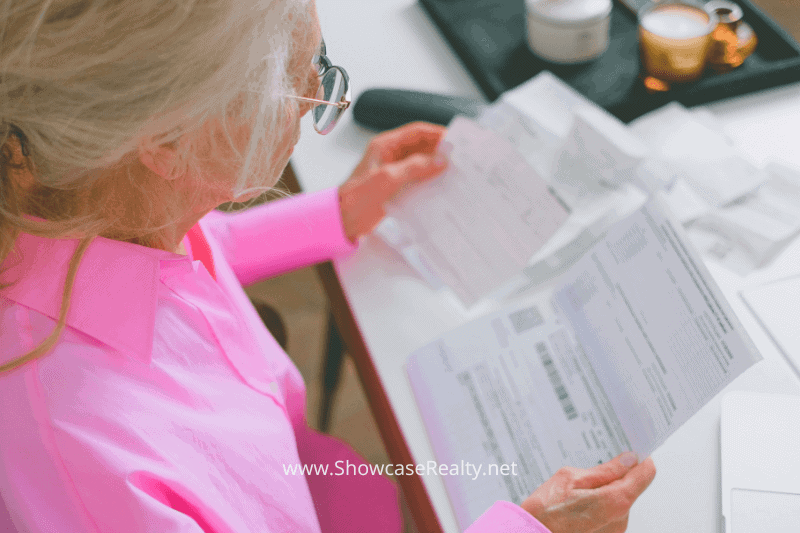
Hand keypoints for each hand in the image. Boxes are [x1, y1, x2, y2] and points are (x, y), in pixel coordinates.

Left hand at [338, 122, 447, 241]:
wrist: (342, 222)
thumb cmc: (357, 199)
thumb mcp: (388, 179)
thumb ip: (415, 167)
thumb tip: (441, 160)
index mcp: (385, 145)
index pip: (416, 131)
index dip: (437, 134)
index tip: (455, 142)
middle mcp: (390, 155)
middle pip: (421, 146)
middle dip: (440, 151)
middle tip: (460, 159)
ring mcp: (393, 171)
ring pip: (421, 163)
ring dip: (436, 167)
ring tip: (455, 173)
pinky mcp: (396, 187)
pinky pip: (417, 179)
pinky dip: (430, 181)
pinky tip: (441, 187)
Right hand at [521, 453, 655, 532]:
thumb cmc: (546, 512)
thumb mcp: (571, 479)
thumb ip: (604, 470)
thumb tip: (628, 459)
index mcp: (616, 501)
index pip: (645, 473)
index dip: (639, 458)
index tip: (630, 449)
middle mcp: (621, 519)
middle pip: (629, 487)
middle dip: (613, 476)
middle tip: (586, 473)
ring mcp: (614, 531)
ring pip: (617, 500)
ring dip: (603, 492)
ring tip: (575, 494)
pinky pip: (609, 514)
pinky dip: (597, 506)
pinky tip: (575, 507)